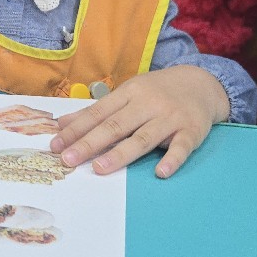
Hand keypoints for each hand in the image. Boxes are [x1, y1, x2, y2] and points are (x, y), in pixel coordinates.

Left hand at [50, 67, 230, 177]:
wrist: (201, 84)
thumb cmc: (157, 92)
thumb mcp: (127, 94)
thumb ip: (97, 111)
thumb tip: (62, 124)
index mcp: (129, 93)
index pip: (98, 113)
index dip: (76, 130)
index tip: (55, 145)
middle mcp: (148, 104)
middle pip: (116, 126)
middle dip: (90, 143)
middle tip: (68, 160)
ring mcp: (170, 117)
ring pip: (143, 137)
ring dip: (121, 153)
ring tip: (100, 168)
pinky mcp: (191, 130)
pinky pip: (181, 147)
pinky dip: (171, 159)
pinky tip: (160, 173)